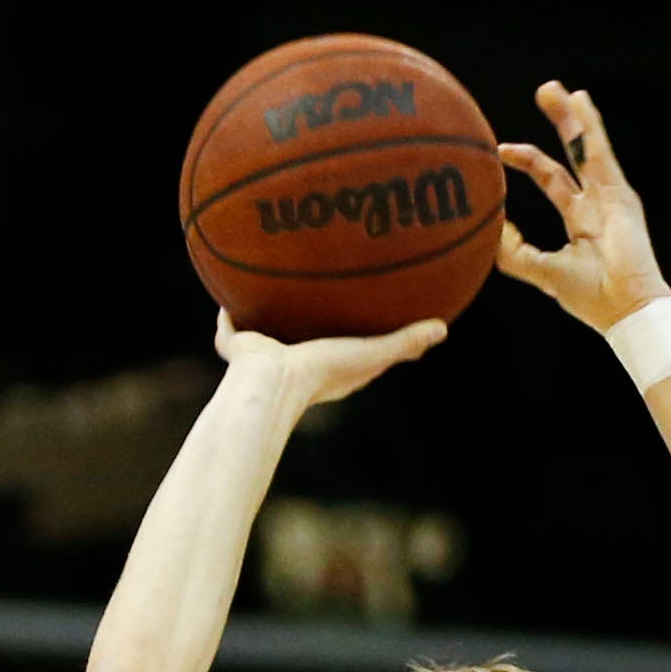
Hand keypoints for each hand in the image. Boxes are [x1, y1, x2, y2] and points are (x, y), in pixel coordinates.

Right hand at [213, 309, 445, 410]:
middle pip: (307, 339)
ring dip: (269, 317)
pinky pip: (232, 327)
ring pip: (266, 334)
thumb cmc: (323, 372)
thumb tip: (442, 330)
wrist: (271, 382)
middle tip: (321, 298)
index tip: (370, 322)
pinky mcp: (239, 350)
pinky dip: (228, 315)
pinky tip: (228, 290)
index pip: (349, 355)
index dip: (360, 340)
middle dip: (313, 324)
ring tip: (270, 289)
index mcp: (328, 371)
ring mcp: (264, 358)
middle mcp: (296, 364)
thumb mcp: (371, 354)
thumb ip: (404, 343)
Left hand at [495, 83, 670, 332]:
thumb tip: (494, 228)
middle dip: (559, 123)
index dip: (529, 162)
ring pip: (586, 147)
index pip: (553, 180)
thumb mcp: (541, 271)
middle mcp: (597, 202)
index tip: (502, 150)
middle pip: (572, 154)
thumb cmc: (590, 297)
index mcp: (581, 219)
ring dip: (572, 116)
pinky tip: (580, 102)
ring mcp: (610, 195)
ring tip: (555, 89)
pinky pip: (599, 153)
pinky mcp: (619, 193)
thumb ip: (515, 252)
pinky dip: (589, 127)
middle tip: (544, 92)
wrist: (625, 309)